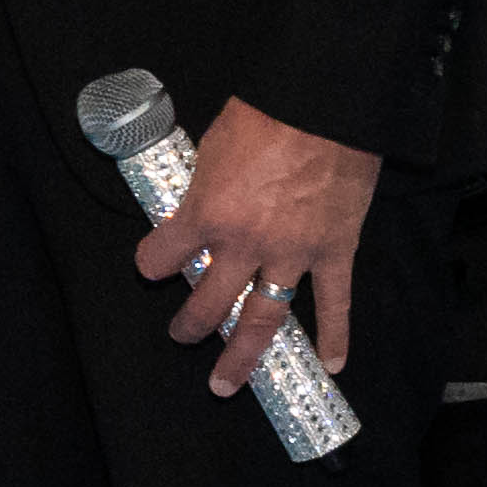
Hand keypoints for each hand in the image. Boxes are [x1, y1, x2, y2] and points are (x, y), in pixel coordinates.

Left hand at [133, 93, 377, 388]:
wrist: (323, 104)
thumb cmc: (263, 115)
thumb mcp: (212, 149)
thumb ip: (205, 188)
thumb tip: (202, 205)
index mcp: (207, 216)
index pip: (163, 255)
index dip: (151, 262)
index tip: (150, 266)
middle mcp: (244, 245)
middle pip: (209, 302)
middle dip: (191, 325)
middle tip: (182, 336)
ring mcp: (292, 254)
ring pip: (263, 318)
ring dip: (243, 354)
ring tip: (226, 382)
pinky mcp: (335, 250)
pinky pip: (335, 301)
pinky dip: (336, 335)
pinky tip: (331, 364)